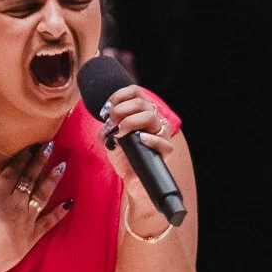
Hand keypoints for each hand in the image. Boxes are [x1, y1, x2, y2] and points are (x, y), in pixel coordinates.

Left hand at [103, 85, 179, 233]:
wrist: (130, 179)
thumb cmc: (123, 156)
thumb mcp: (109, 138)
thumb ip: (107, 127)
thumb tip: (107, 124)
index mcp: (142, 112)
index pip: (135, 92)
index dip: (119, 96)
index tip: (106, 108)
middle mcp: (154, 120)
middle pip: (142, 102)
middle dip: (121, 110)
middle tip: (112, 123)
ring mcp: (160, 134)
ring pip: (151, 117)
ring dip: (131, 121)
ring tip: (121, 132)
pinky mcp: (164, 151)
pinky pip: (162, 141)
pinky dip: (150, 139)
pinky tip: (139, 139)